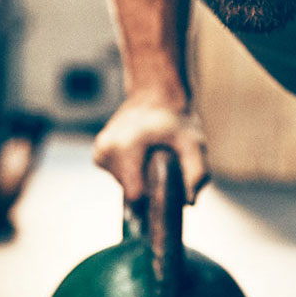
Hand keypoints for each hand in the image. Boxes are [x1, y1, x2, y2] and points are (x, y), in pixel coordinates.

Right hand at [92, 99, 206, 204]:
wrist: (156, 95)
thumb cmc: (176, 121)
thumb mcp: (194, 143)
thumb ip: (197, 172)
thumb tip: (190, 201)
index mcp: (127, 145)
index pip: (134, 194)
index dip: (153, 197)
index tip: (165, 186)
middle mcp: (108, 148)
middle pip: (131, 192)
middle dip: (148, 185)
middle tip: (161, 164)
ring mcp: (100, 151)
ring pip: (124, 185)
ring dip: (140, 178)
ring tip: (151, 157)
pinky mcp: (98, 154)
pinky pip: (118, 176)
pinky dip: (131, 171)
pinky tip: (140, 155)